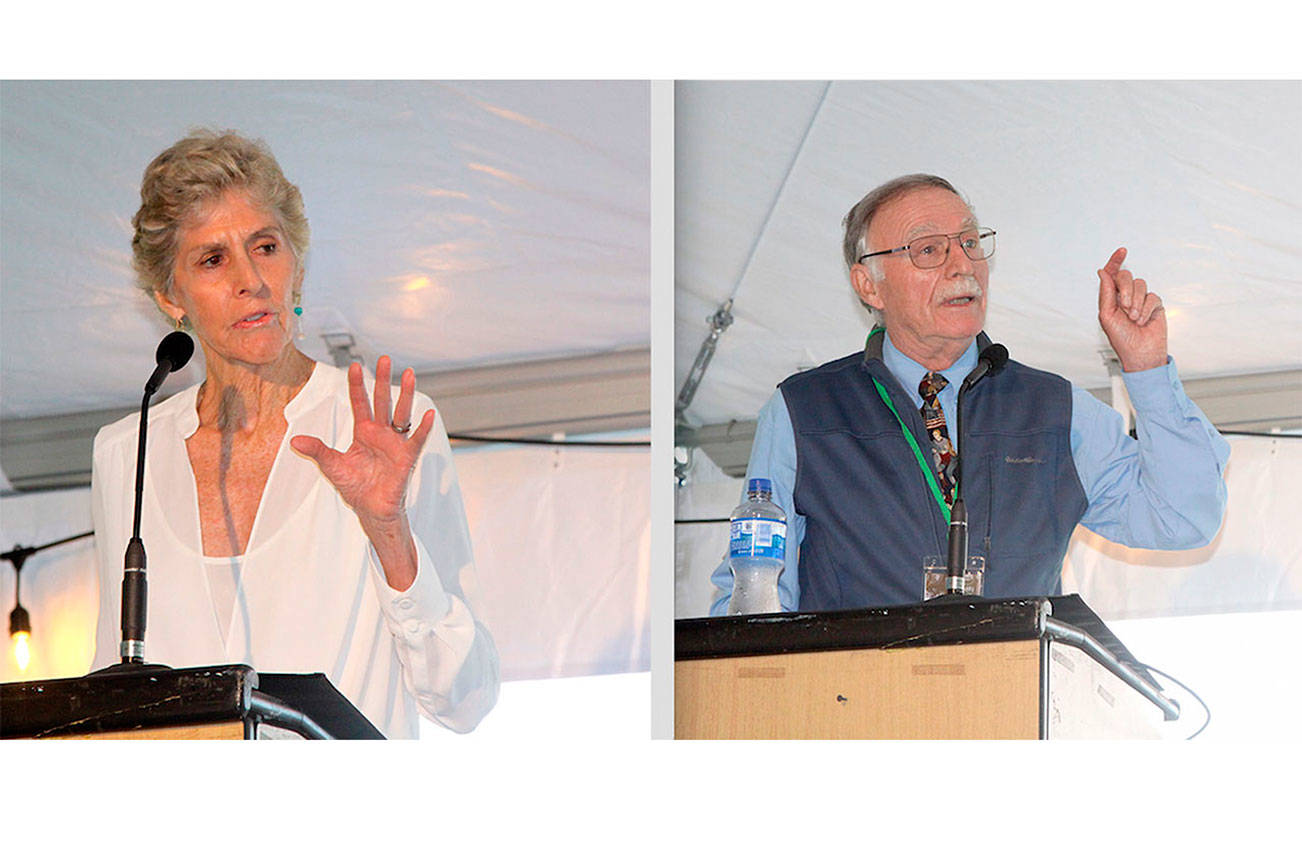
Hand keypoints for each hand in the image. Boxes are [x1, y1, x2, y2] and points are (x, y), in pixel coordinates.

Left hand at [290, 355, 434, 529]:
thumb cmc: (355, 487)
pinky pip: (416, 440)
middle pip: (382, 401)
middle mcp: (380, 433)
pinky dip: (423, 428)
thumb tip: (295, 439)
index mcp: (363, 432)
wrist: (371, 509)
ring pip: (401, 413)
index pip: (360, 403)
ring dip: (406, 394)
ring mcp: (395, 443)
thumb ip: (317, 450)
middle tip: (384, 359)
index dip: (357, 385)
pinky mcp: (406, 457)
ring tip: (409, 375)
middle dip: (382, 380)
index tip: (354, 365)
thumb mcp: (332, 466)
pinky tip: (428, 414)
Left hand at [1097, 247, 1167, 371]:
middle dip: (1126, 291)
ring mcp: (1141, 300)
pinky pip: (1152, 296)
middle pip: (1127, 277)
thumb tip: (1102, 272)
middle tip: (1125, 307)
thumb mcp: (1106, 316)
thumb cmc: (1121, 339)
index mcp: (1111, 298)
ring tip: (1133, 318)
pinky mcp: (1155, 305)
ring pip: (1141, 285)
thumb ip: (1106, 293)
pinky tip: (1143, 320)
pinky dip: (1146, 309)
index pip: (1113, 275)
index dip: (1116, 261)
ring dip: (1136, 303)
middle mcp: (1126, 297)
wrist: (1140, 354)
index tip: (1122, 251)